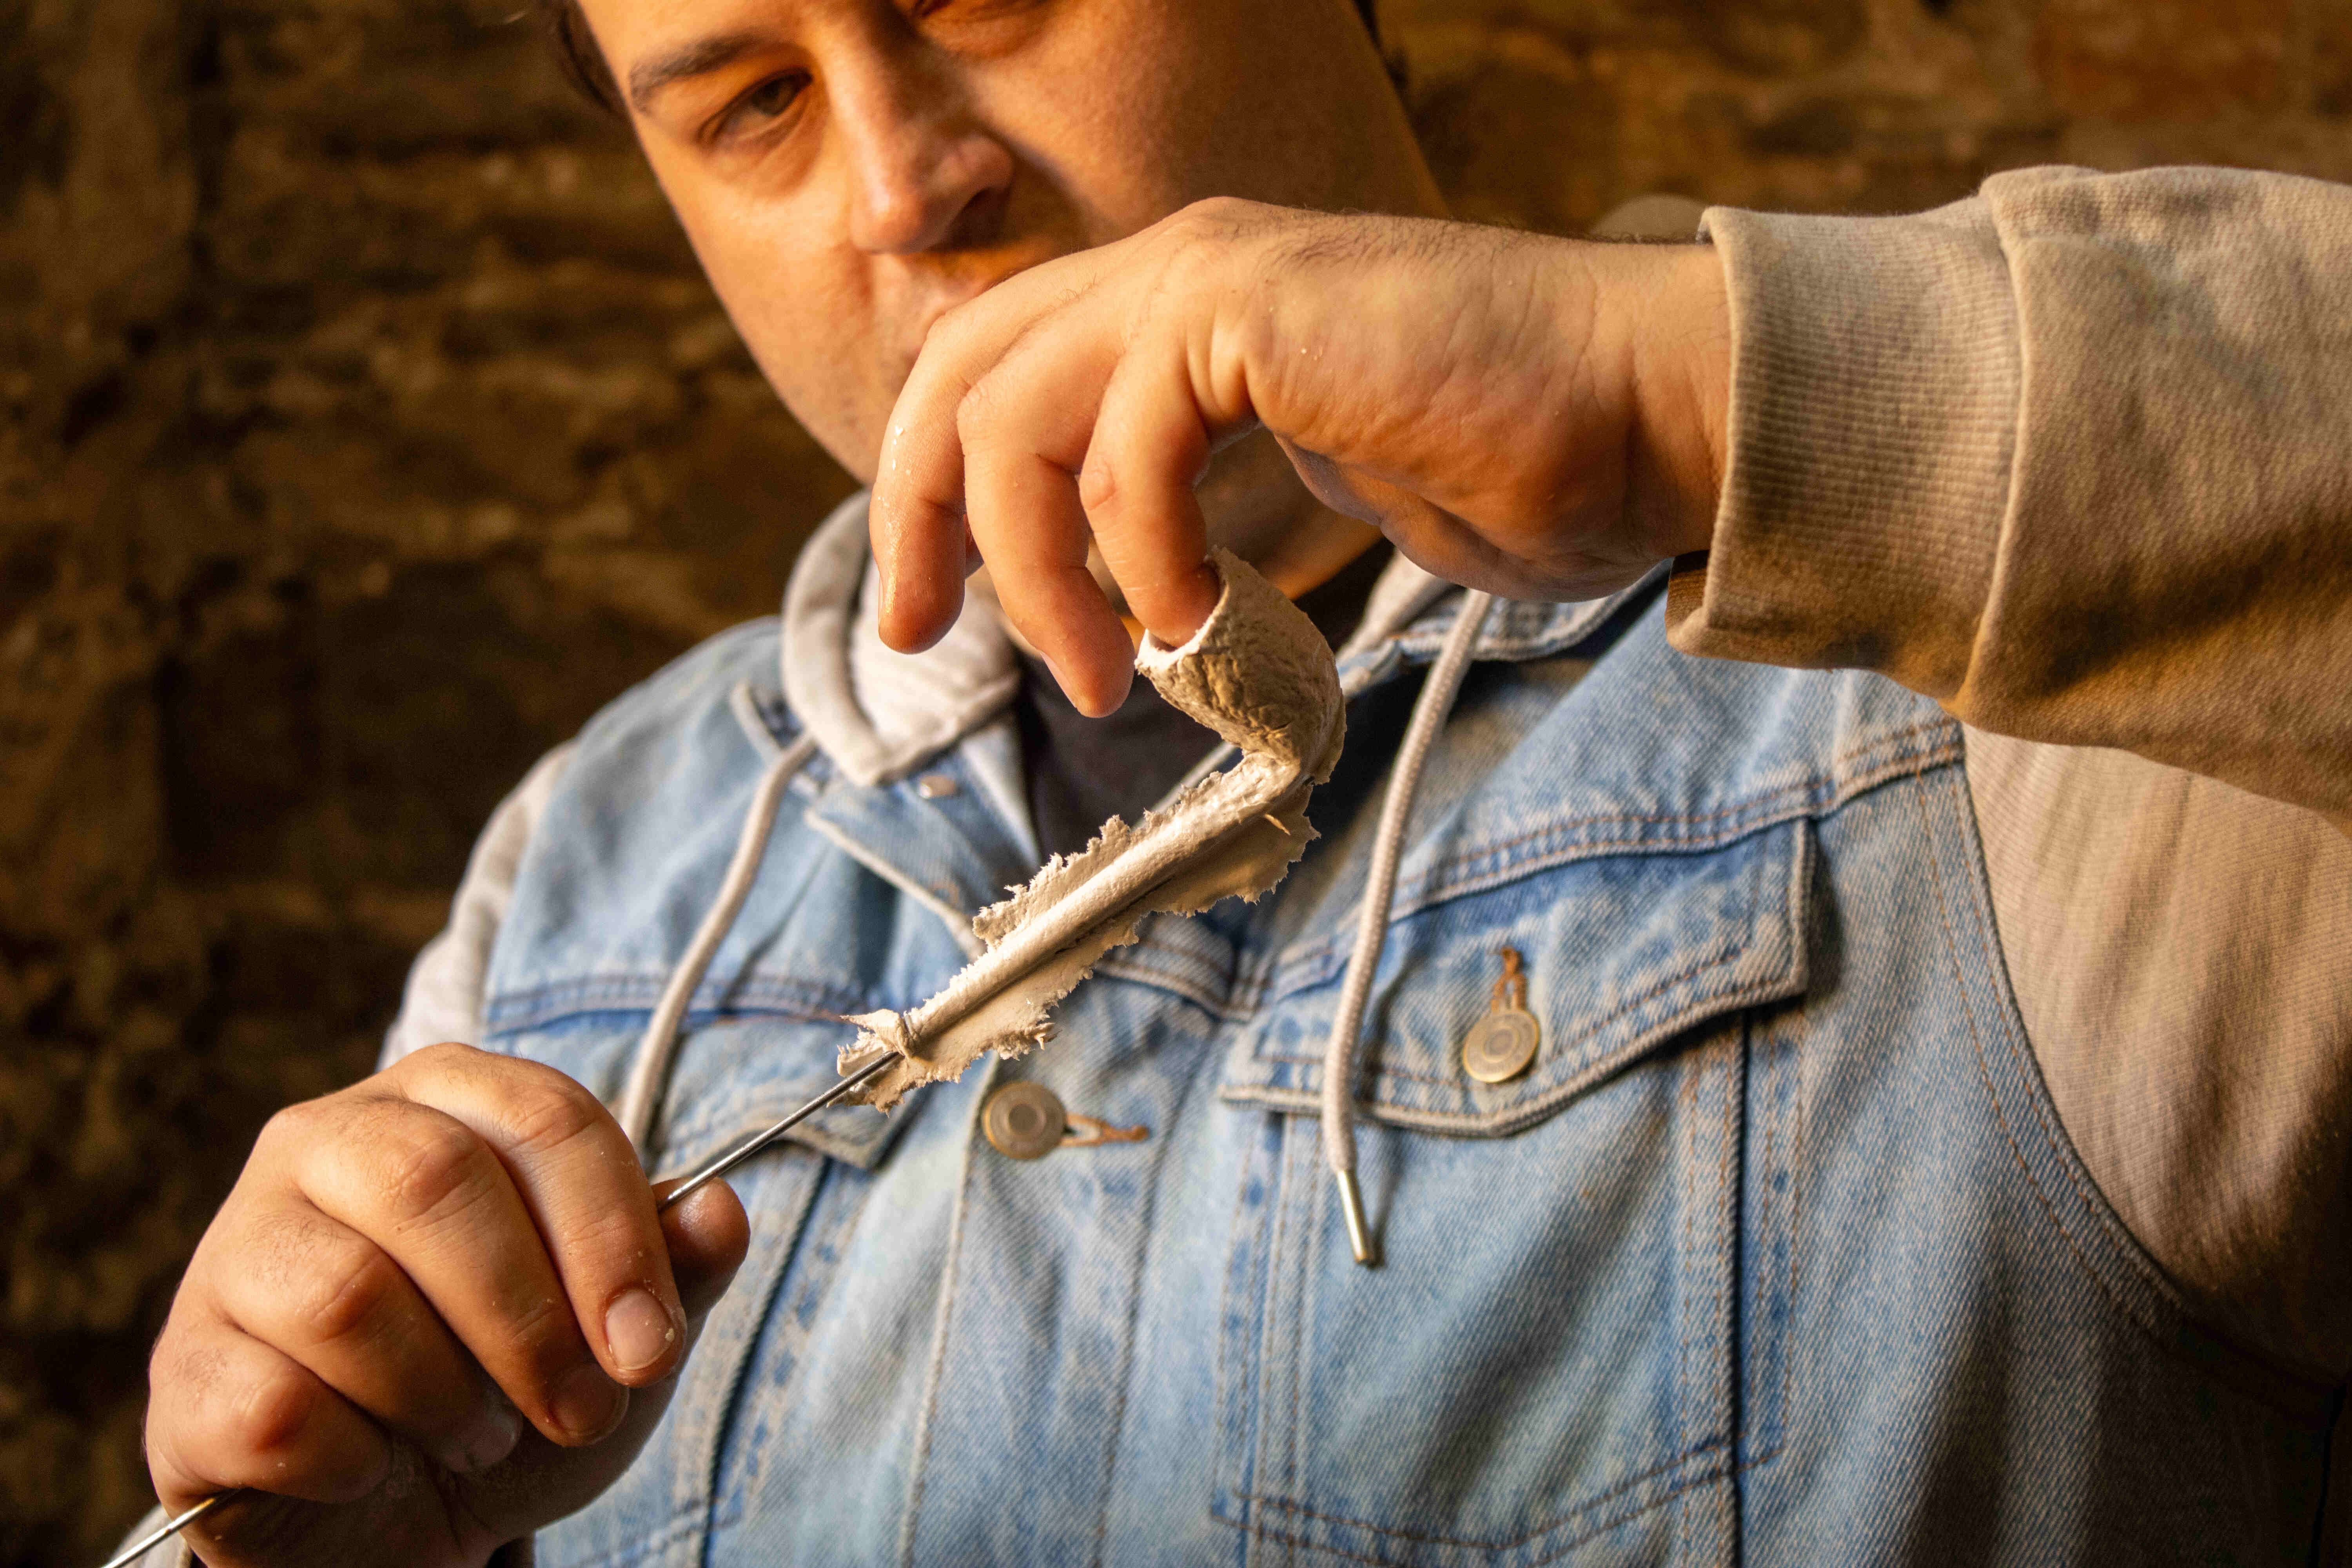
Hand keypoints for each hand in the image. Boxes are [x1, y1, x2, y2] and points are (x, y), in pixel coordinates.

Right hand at [143, 1044, 750, 1565]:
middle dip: (532, 1323)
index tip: (650, 1347)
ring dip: (446, 1399)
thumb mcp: (617, 1329)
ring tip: (472, 1434)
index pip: (547, 1119)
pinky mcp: (184, 1365)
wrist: (395, 1511)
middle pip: (438, 1186)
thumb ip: (675, 1263)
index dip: (613, 1238)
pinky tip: (371, 1463)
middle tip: (577, 1409)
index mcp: (443, 1097)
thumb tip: (719, 1211)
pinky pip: (282, 1409)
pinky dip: (357, 1461)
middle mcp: (324, 1140)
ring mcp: (237, 1246)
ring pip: (351, 1299)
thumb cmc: (512, 1385)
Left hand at [869, 197, 1729, 715]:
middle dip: (916, 516)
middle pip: (958, 375)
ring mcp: (1207, 274)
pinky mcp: (1248, 306)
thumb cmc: (1510, 465)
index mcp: (1177, 305)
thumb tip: (1134, 588)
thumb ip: (1210, 498)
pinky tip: (1196, 622)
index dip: (926, 488)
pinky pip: (1124, 447)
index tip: (927, 609)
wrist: (1642, 413)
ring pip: (1012, 417)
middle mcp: (1174, 269)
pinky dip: (1141, 556)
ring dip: (1036, 573)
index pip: (988, 371)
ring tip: (1101, 681)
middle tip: (920, 639)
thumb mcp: (1309, 486)